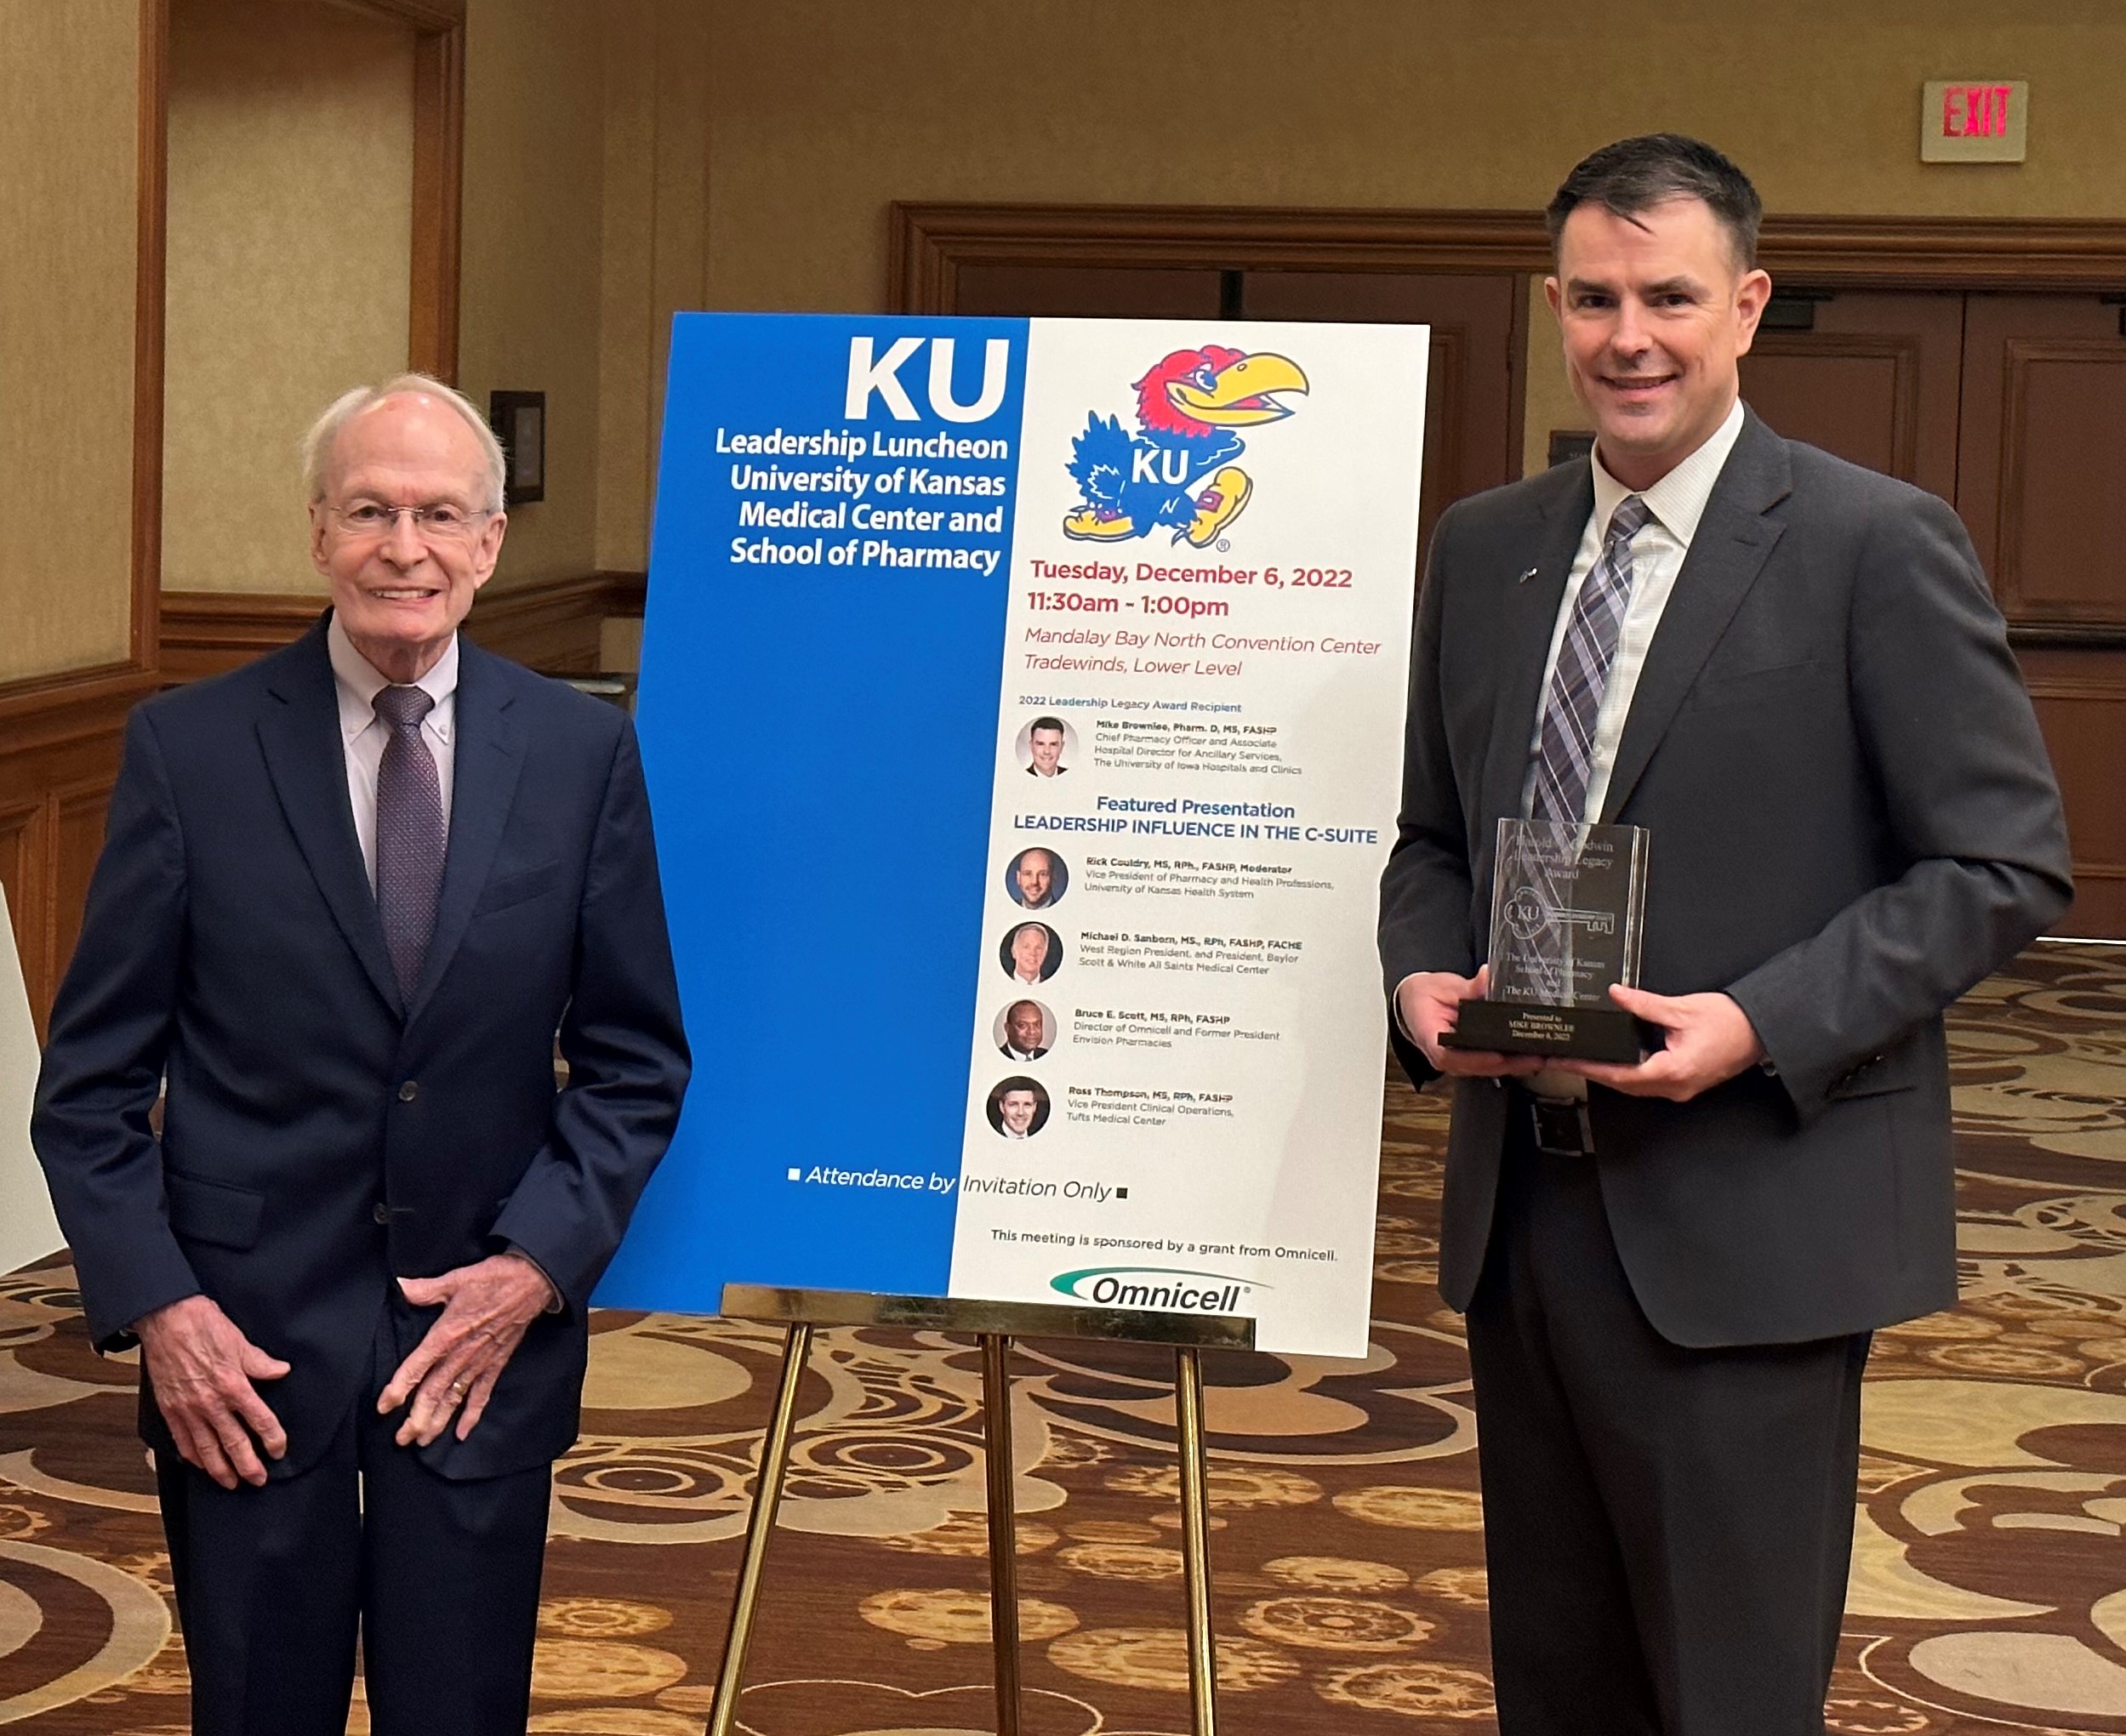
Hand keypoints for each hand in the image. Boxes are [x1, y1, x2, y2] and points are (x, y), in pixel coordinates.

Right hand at [136, 1295, 289, 1489]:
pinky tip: (201, 1465)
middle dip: (247, 1465)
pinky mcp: (170, 1409)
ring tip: (230, 1483)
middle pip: (234, 1442)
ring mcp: (188, 1409)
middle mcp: (211, 1402)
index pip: (259, 1420)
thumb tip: (281, 1371)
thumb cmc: (203, 1325)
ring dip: (220, 1469)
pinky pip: (182, 1440)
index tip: (279, 1450)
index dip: (272, 1438)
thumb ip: (260, 1363)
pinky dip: (192, 1456)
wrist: (166, 1319)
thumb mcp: (240, 1341)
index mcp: (234, 1385)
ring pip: (206, 1449)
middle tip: (258, 1480)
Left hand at [380, 1253, 554, 1445]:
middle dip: (416, 1418)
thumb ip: (426, 1289)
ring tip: (422, 1441)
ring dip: (438, 1422)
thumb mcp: (457, 1279)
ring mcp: (480, 1362)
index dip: (398, 1389)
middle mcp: (461, 1354)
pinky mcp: (496, 1364)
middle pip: (433, 1392)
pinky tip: (462, 1432)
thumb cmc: (496, 1278)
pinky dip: (472, 1415)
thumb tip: (400, 1286)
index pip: (416, 1367)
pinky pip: (482, 1394)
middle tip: (401, 1439)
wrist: (533, 1282)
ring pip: (454, 1399)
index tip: (384, 1406)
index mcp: (447, 1333)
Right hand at [1396, 966, 1542, 1079]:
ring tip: (1543, 1058)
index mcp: (1432, 1039)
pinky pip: (1494, 1063)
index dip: (1477, 1059)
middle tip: (1537, 1058)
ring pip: (1491, 1069)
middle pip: (1480, 1067)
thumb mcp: (1442, 987)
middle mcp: (1447, 1057)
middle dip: (1511, 1064)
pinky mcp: (1473, 1057)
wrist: (1415, 1003)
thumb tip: (1487, 978)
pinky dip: (1514, 1060)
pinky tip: (1535, 1055)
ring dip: (1517, 1065)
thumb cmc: (1423, 997)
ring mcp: (1461, 1060)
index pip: (1451, 1056)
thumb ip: (1467, 987)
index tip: (1498, 1055)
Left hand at [1556, 985, 1765, 1101]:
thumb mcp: (1682, 1009)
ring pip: (1636, 1086)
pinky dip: (1630, 1073)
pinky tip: (1618, 1061)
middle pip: (1624, 1085)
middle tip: (1566, 1061)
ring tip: (1586, 1060)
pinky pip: (1650, 1082)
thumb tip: (1618, 995)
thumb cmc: (1731, 1023)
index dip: (1589, 1068)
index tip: (1566, 1062)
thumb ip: (1644, 1004)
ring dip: (1611, 1074)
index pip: (1619, 1074)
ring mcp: (1681, 1088)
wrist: (1761, 1030)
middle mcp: (1676, 1086)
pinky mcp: (1685, 1082)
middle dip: (1594, 1073)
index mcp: (1673, 1071)